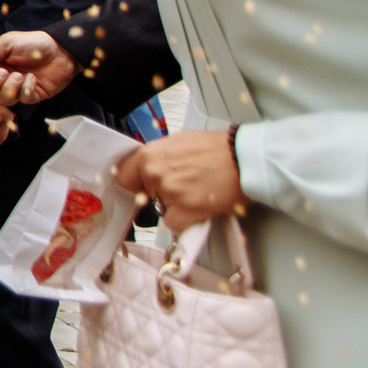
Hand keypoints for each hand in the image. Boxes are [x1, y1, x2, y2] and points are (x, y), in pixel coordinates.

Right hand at [0, 30, 76, 106]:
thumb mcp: (6, 42)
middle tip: (5, 71)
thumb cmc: (33, 43)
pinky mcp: (31, 96)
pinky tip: (32, 78)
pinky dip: (26, 89)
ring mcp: (16, 89)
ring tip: (20, 75)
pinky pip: (22, 99)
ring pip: (3, 100)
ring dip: (10, 88)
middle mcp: (1, 79)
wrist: (60, 50)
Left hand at [114, 130, 246, 231]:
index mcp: (149, 155)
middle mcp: (154, 173)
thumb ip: (159, 158)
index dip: (135, 184)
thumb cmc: (217, 149)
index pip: (123, 177)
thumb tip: (149, 169)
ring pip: (161, 210)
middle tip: (183, 187)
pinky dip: (187, 220)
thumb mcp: (179, 143)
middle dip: (160, 195)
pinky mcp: (185, 209)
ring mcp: (169, 192)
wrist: (244, 158)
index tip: (143, 187)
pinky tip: (201, 206)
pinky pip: (174, 224)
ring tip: (198, 192)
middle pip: (144, 196)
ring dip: (176, 207)